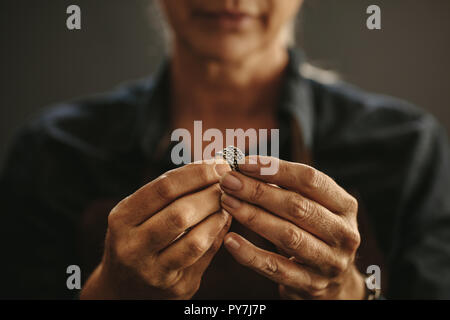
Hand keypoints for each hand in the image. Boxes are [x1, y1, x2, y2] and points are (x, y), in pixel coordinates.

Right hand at [80, 160, 231, 298]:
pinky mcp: (176, 287)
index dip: (196, 174)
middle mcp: (132, 247)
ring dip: (218, 216)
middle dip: (210, 194)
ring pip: (195, 241)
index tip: (218, 164)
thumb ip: (169, 192)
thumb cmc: (137, 238)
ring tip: (227, 203)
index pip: (163, 188)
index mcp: (122, 219)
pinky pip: (205, 257)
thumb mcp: (138, 214)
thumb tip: (212, 167)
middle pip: (180, 214)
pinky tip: (223, 221)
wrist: (125, 288)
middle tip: (228, 183)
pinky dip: (218, 235)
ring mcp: (154, 271)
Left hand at [219, 156, 364, 299]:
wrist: (336, 282)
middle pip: (297, 206)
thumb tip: (243, 167)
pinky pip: (276, 268)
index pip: (310, 180)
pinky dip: (251, 254)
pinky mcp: (310, 285)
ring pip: (287, 236)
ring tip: (227, 202)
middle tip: (228, 181)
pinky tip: (230, 240)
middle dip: (258, 191)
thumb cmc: (315, 232)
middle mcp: (343, 233)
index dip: (275, 169)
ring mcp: (329, 262)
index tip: (244, 163)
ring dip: (253, 216)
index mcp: (345, 206)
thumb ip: (286, 188)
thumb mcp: (313, 207)